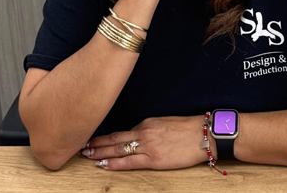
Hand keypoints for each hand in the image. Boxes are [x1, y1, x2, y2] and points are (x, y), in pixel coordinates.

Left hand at [81, 115, 213, 170]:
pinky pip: (129, 162)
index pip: (122, 131)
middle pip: (115, 139)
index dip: (106, 136)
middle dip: (97, 143)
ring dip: (101, 153)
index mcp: (147, 122)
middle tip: (82, 145)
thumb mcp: (164, 122)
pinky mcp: (154, 159)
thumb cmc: (187, 128)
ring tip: (87, 154)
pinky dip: (114, 163)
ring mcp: (148, 146)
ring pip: (118, 150)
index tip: (93, 137)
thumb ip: (149, 129)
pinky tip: (103, 165)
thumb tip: (137, 136)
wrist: (204, 134)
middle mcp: (144, 132)